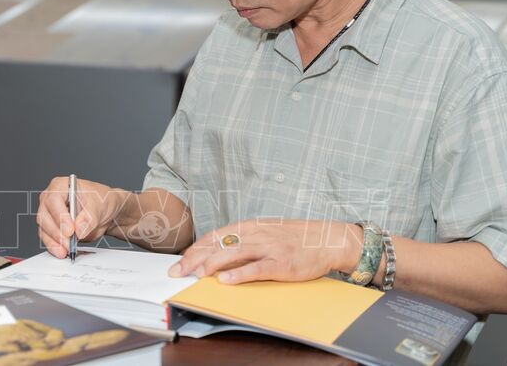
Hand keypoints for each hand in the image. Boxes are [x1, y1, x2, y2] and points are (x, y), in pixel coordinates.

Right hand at [36, 176, 127, 258]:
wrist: (105, 213)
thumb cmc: (102, 200)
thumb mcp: (100, 205)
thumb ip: (90, 217)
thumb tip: (79, 229)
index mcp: (61, 186)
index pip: (53, 199)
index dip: (60, 215)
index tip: (70, 230)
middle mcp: (51, 199)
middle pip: (44, 216)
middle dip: (56, 232)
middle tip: (68, 243)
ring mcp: (50, 214)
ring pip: (44, 229)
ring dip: (54, 242)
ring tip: (66, 250)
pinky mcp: (52, 228)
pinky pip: (48, 238)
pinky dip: (54, 247)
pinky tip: (62, 252)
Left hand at [168, 219, 361, 283]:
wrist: (328, 239)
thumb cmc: (296, 237)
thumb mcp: (267, 232)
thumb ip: (245, 240)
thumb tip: (219, 251)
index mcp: (251, 225)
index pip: (216, 234)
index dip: (196, 247)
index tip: (180, 259)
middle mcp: (257, 234)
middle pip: (220, 243)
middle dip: (196, 257)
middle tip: (178, 270)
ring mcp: (269, 248)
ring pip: (235, 253)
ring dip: (212, 263)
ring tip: (196, 273)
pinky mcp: (282, 263)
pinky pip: (257, 268)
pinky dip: (240, 274)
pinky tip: (226, 280)